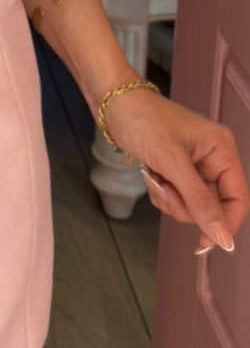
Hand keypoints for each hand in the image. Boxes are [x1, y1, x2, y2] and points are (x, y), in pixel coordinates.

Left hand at [102, 86, 249, 253]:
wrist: (112, 104)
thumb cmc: (143, 120)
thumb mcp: (172, 162)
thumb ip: (199, 201)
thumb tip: (223, 236)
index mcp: (221, 149)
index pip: (237, 199)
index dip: (224, 224)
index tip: (203, 243)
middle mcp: (212, 157)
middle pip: (211, 206)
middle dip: (183, 203)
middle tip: (165, 186)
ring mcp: (193, 165)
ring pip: (190, 205)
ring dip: (168, 198)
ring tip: (155, 175)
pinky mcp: (175, 169)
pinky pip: (174, 197)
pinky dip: (160, 192)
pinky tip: (150, 174)